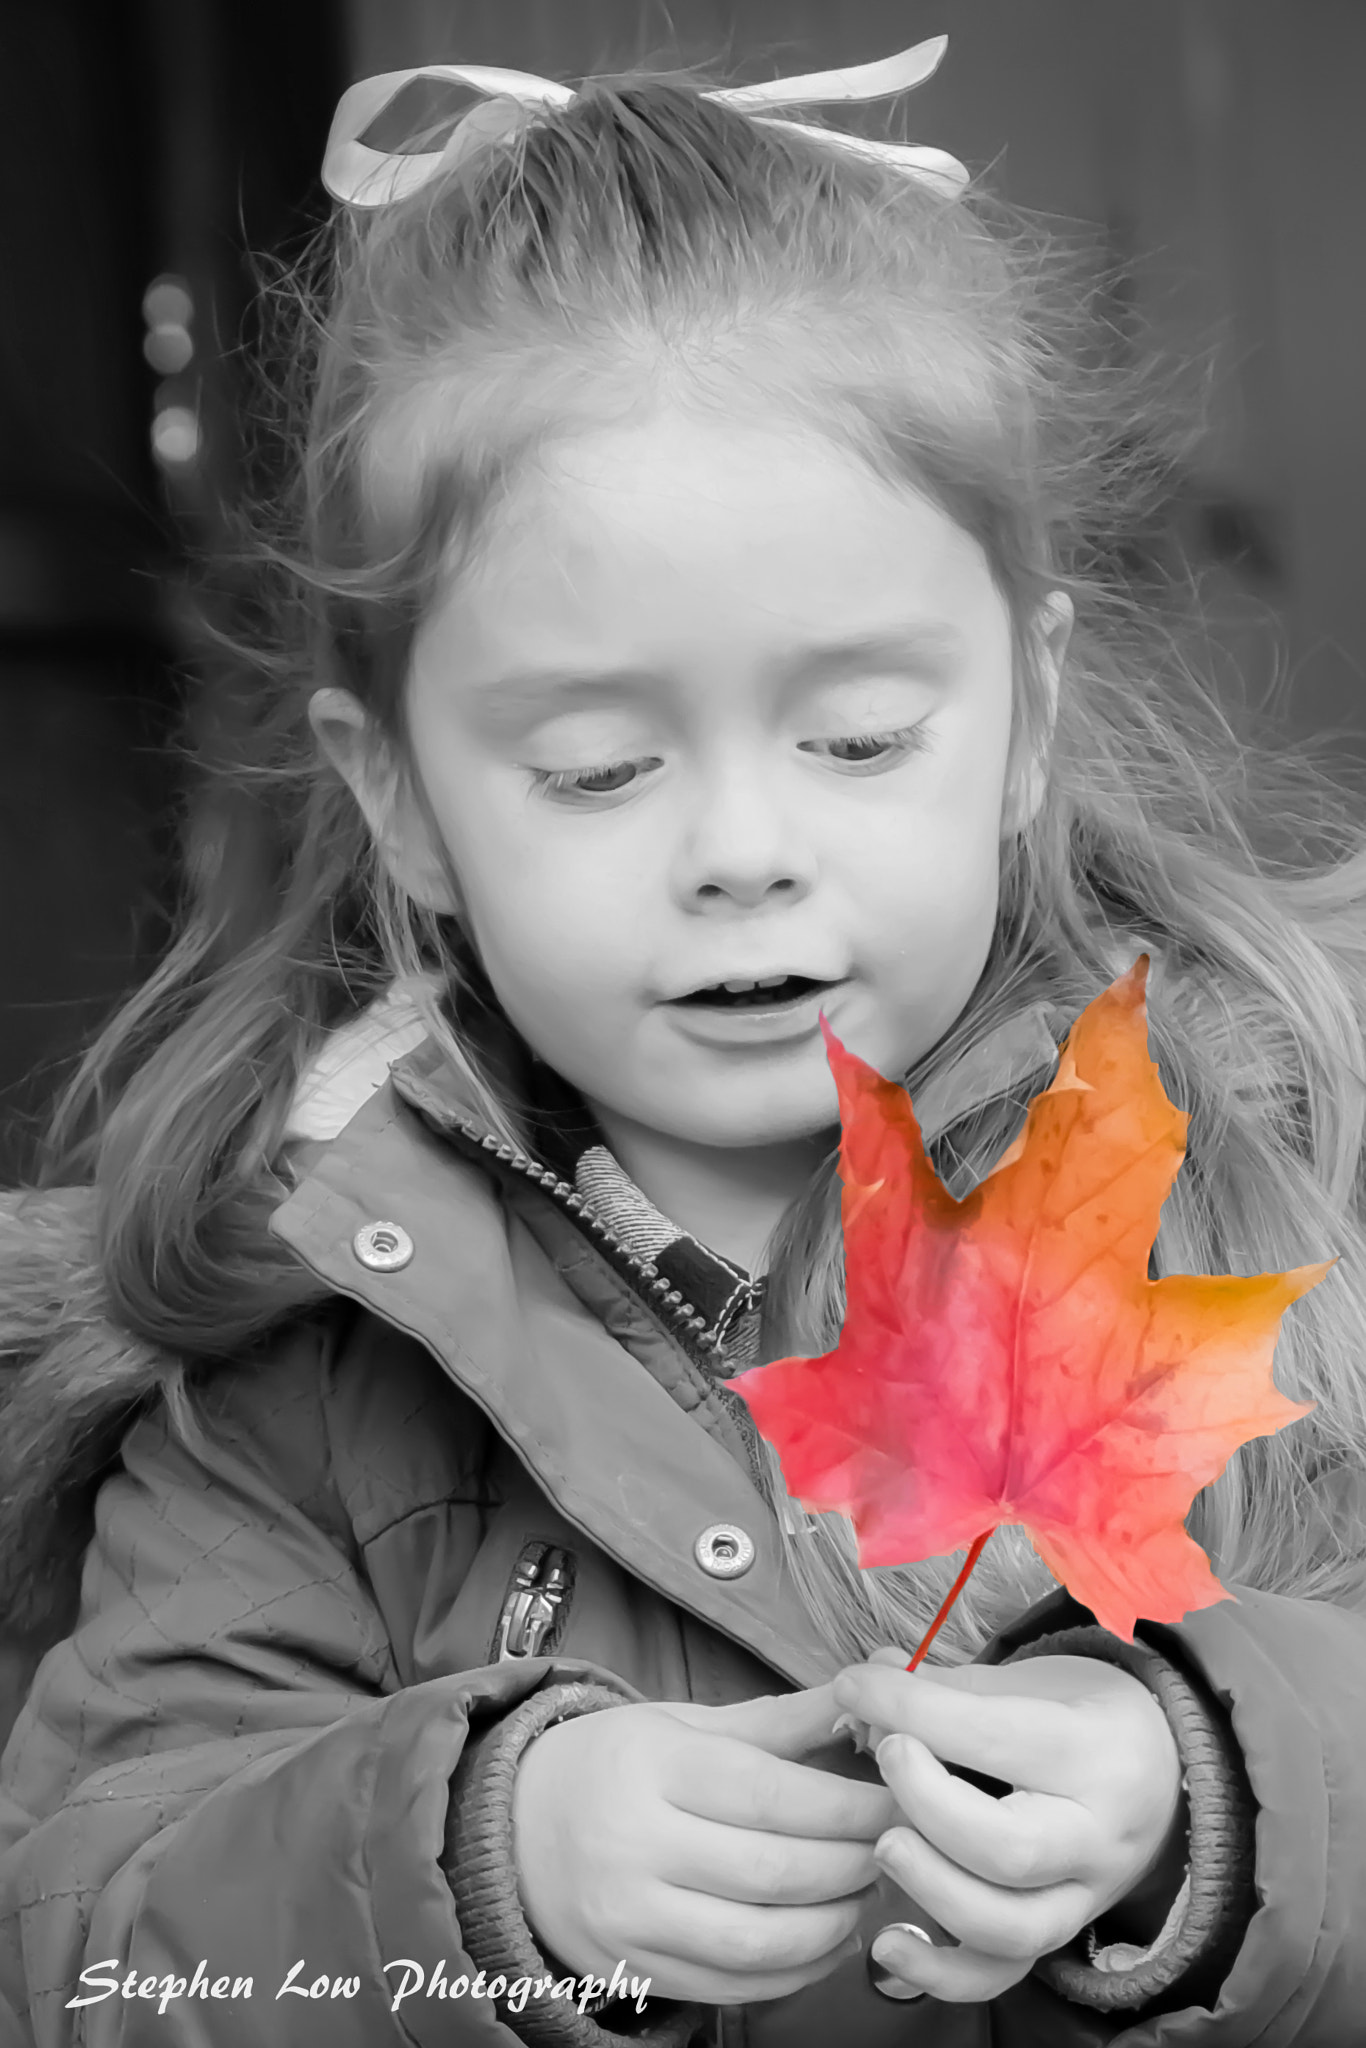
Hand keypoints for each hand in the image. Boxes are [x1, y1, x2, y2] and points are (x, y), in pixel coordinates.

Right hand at [511, 1684, 899, 2003]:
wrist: (514, 1828)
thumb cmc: (615, 1765)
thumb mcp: (684, 1723)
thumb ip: (779, 1721)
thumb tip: (866, 1694)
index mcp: (652, 1765)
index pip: (769, 1794)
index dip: (846, 1806)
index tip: (897, 1801)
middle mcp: (635, 1844)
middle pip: (772, 1870)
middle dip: (851, 1865)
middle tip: (893, 1849)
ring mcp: (630, 1917)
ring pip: (758, 1940)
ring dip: (832, 1925)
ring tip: (863, 1896)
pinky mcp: (633, 1969)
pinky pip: (732, 1985)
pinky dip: (793, 1972)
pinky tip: (823, 1941)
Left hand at [831, 1649, 1183, 2003]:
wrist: (1163, 1766)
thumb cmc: (1081, 1710)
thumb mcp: (1030, 1680)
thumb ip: (947, 1690)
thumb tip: (864, 1693)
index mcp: (1090, 1750)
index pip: (990, 1735)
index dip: (908, 1707)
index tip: (856, 1686)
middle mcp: (1096, 1835)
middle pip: (1007, 1847)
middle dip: (925, 1803)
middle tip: (884, 1755)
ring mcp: (1084, 1897)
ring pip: (1008, 1926)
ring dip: (930, 1887)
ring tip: (885, 1841)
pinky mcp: (1060, 1934)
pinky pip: (1002, 1976)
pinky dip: (939, 1972)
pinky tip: (887, 1942)